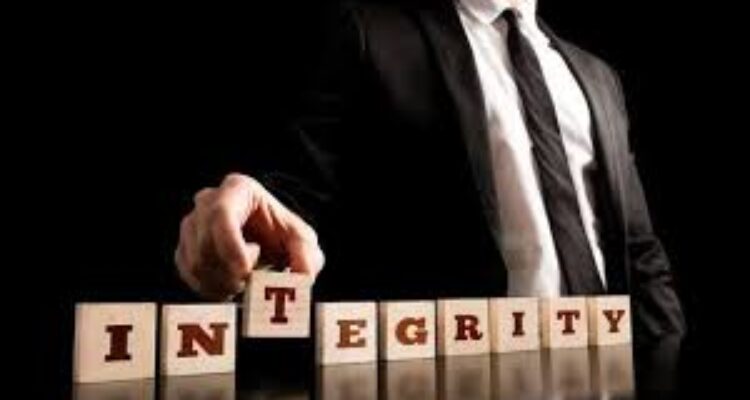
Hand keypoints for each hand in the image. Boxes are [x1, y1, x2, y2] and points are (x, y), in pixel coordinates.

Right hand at [175, 173, 323, 299]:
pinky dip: (210, 288)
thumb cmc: (283, 236)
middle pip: (205, 243)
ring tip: (244, 282)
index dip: (230, 247)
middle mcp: (208, 201)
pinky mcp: (183, 248)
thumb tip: (303, 276)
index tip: (246, 273)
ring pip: (195, 262)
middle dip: (229, 272)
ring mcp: (191, 223)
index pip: (221, 214)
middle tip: (251, 282)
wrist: (267, 242)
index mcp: (238, 189)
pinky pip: (189, 274)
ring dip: (222, 283)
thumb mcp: (303, 241)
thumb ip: (308, 256)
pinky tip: (230, 286)